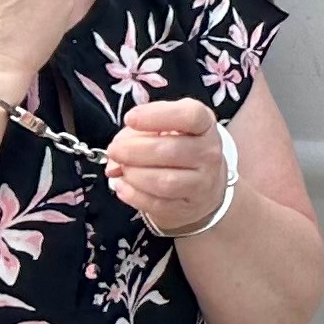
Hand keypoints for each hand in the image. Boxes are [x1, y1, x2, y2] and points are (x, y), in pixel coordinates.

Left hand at [105, 99, 226, 232]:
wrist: (202, 183)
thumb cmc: (176, 146)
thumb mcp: (162, 127)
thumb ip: (136, 132)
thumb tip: (115, 153)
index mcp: (204, 124)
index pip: (189, 116)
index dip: (156, 116)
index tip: (130, 118)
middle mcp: (208, 153)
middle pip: (169, 150)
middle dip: (133, 150)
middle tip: (115, 150)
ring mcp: (202, 183)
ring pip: (164, 182)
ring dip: (134, 175)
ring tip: (122, 168)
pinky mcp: (188, 207)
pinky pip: (157, 204)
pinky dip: (133, 195)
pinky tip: (123, 185)